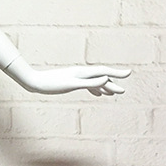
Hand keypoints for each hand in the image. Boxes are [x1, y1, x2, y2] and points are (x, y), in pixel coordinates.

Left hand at [7, 61, 131, 96]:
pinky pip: (87, 85)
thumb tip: (106, 79)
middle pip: (101, 77)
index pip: (104, 71)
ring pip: (94, 81)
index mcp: (83, 72)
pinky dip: (95, 88)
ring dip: (105, 86)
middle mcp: (81, 73)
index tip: (129, 73)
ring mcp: (76, 77)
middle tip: (124, 91)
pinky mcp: (70, 82)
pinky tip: (98, 94)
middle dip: (113, 83)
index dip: (117, 73)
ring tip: (114, 93)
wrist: (35, 83)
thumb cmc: (52, 84)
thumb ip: (90, 83)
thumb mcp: (72, 84)